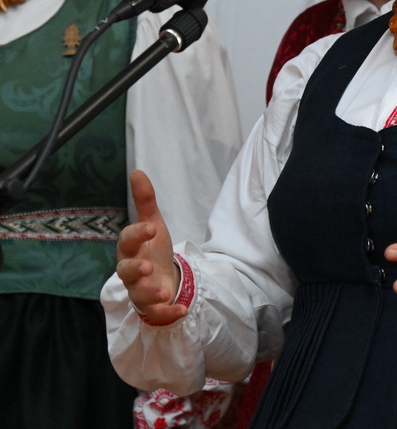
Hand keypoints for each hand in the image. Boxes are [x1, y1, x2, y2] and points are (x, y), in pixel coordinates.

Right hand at [116, 170, 183, 323]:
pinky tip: (182, 309)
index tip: (151, 228)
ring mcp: (139, 290)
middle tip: (148, 267)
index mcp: (130, 248)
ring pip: (139, 295)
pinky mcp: (152, 306)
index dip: (137, 234)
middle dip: (136, 270)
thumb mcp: (153, 223)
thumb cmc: (152, 247)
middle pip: (126, 271)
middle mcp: (131, 271)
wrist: (160, 276)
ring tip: (165, 290)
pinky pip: (157, 313)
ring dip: (151, 293)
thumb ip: (145, 201)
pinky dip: (169, 312)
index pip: (127, 241)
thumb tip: (137, 171)